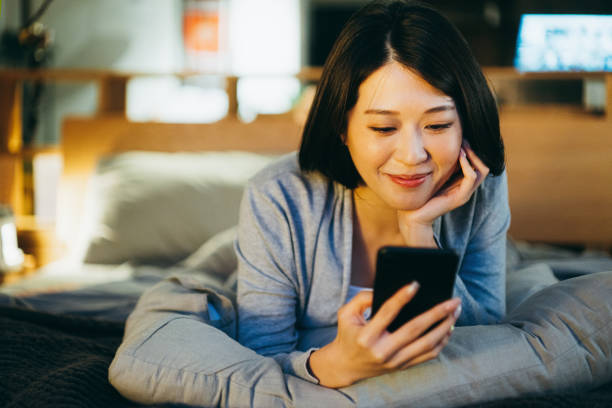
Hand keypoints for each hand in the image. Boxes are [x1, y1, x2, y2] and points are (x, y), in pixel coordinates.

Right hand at [308, 283, 461, 387]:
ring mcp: (395, 361)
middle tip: (453, 300)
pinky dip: (442, 341)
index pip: (387, 313)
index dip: (401, 297)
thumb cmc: (348, 334)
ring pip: (427, 344)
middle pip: (415, 330)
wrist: (346, 366)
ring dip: (445, 327)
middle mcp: (383, 351)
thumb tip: (384, 289)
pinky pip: (428, 355)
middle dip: (437, 313)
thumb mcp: (345, 314)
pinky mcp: (403, 366)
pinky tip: (448, 328)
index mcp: (367, 336)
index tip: (415, 284)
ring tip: (455, 311)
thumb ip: (361, 298)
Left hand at [397, 141, 489, 245]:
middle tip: (465, 140)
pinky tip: (459, 156)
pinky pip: (471, 177)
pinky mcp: (460, 197)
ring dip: (473, 156)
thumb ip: (443, 167)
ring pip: (481, 171)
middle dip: (475, 152)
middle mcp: (467, 189)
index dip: (473, 152)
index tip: (463, 139)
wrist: (414, 215)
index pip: (479, 165)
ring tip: (463, 146)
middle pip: (484, 167)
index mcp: (462, 184)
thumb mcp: (436, 176)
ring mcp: (465, 194)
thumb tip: (445, 148)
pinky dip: (467, 165)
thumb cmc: (422, 194)